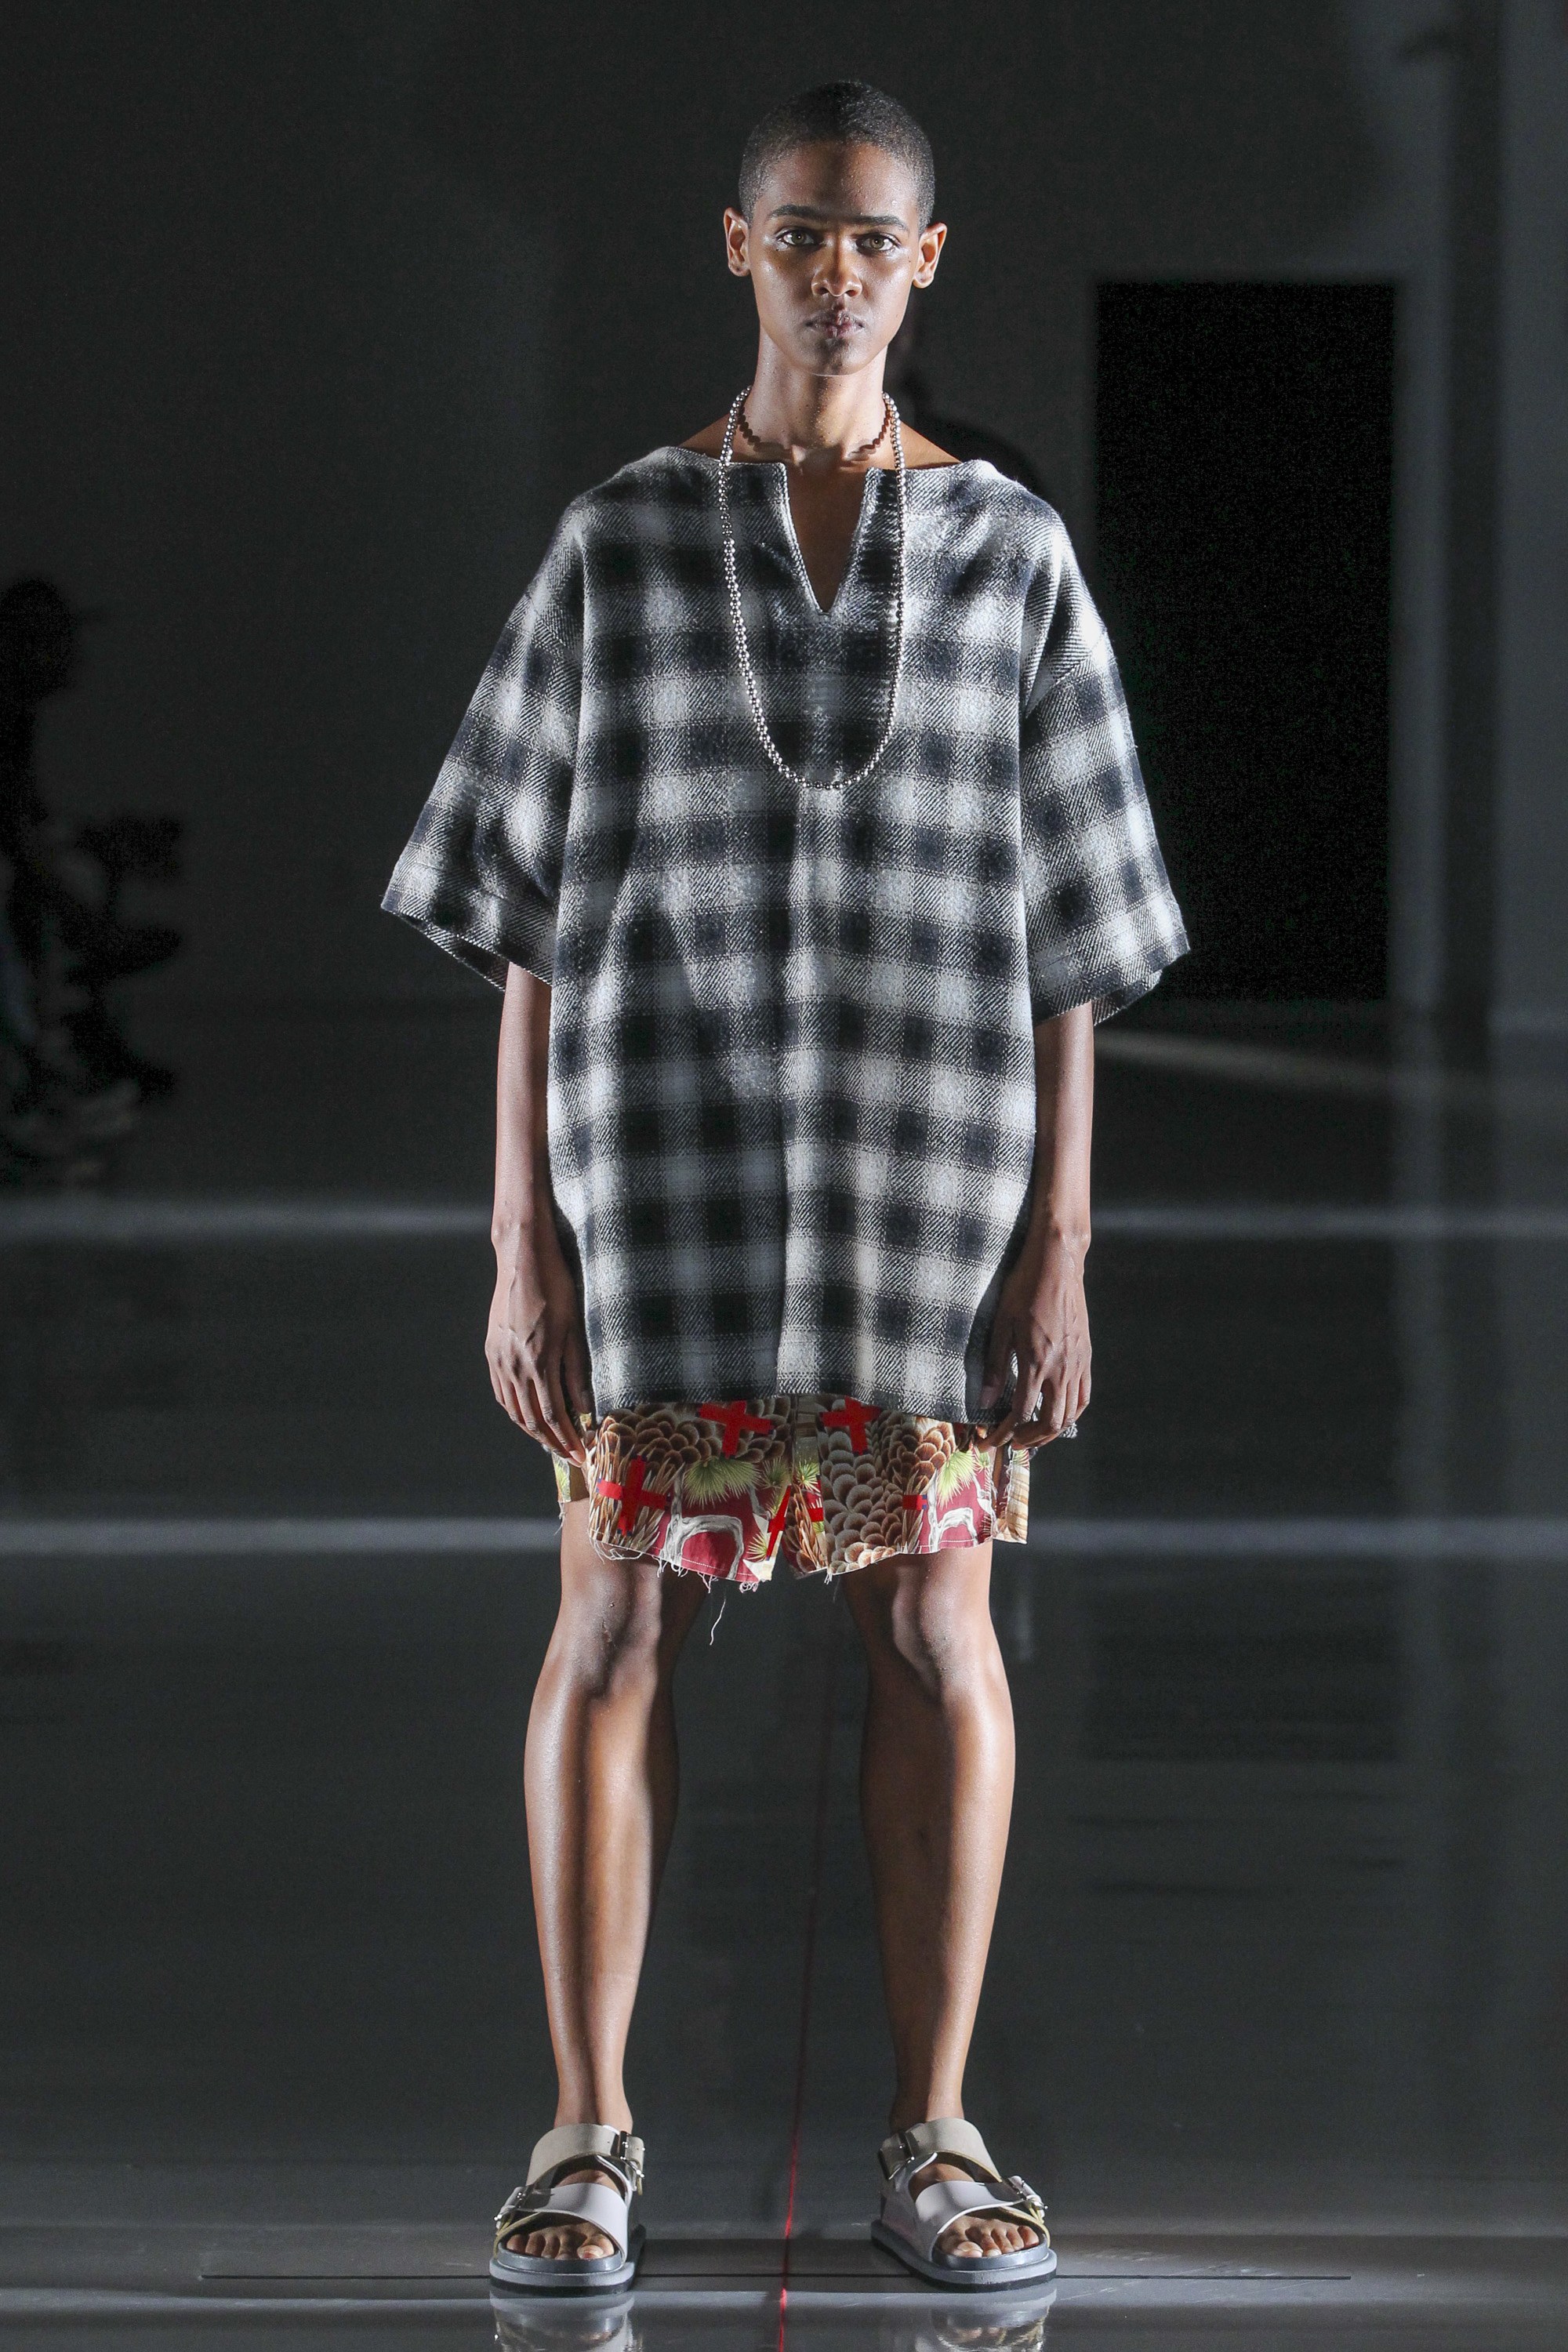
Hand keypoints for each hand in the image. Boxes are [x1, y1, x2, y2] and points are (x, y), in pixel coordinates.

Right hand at [486, 1217, 592, 1464]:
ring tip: (552, 1441)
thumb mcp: (576, 1328)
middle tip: (570, 1457)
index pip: (554, 1416)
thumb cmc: (556, 1288)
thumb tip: (586, 1409)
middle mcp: (515, 1366)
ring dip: (533, 1431)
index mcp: (540, 1362)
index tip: (582, 1454)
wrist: (522, 1260)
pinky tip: (527, 1415)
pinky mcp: (492, 1351)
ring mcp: (499, 1360)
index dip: (569, 1439)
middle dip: (553, 1443)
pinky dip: (515, 1410)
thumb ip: (577, 1371)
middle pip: (532, 1419)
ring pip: (514, 1410)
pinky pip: (501, 1392)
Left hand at [979, 1233, 1090, 1449]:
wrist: (1058, 1264)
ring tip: (1031, 1434)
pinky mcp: (1086, 1356)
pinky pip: (1084, 1395)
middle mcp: (1061, 1368)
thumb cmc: (1024, 1289)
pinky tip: (1057, 1413)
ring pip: (1070, 1413)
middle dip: (1028, 1439)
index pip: (1020, 1413)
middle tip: (1009, 1443)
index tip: (988, 1441)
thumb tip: (984, 1400)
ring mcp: (1078, 1363)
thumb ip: (993, 1366)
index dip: (1003, 1433)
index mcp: (1036, 1361)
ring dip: (1051, 1431)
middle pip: (1050, 1421)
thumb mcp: (1000, 1325)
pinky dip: (1071, 1412)